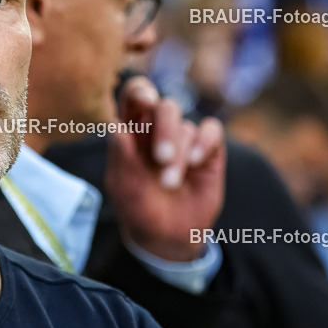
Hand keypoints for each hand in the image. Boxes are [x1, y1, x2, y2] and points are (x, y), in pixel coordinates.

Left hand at [106, 76, 225, 261]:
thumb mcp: (124, 187)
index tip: (145, 101)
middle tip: (162, 158)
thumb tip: (116, 127)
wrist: (166, 237)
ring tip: (170, 184)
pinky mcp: (208, 150)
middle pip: (164, 107)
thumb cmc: (138, 208)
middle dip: (164, 130)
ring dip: (179, 154)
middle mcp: (158, 129)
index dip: (140, 91)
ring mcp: (184, 138)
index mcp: (131, 130)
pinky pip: (211, 130)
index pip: (134, 96)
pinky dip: (204, 142)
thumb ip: (120, 157)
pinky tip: (196, 162)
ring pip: (186, 126)